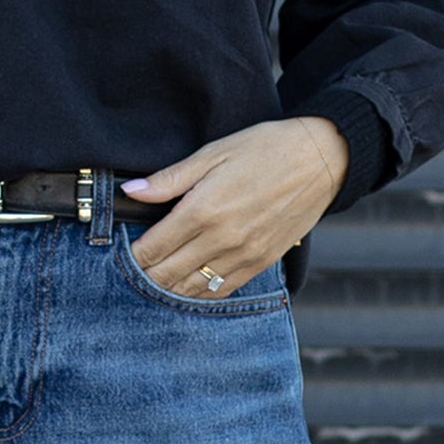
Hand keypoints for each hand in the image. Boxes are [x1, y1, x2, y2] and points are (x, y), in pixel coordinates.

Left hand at [120, 116, 348, 294]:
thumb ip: (169, 179)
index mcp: (203, 209)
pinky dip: (198, 294)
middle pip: (166, 275)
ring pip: (191, 289)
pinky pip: (221, 291)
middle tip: (130, 271)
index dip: (131, 255)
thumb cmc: (265, 149)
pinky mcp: (260, 263)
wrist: (321, 159)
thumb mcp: (212, 154)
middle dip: (143, 276)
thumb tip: (131, 191)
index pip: (152, 248)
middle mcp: (221, 239)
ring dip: (168, 289)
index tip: (122, 253)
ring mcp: (243, 255)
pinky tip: (186, 287)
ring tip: (153, 281)